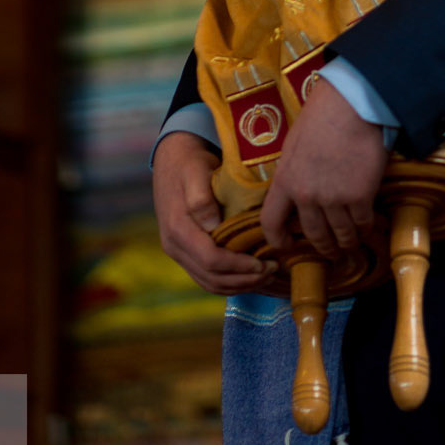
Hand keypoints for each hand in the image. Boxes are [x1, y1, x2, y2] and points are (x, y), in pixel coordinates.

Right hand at [153, 130, 273, 293]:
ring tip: (266, 276)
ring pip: (210, 283)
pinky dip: (230, 282)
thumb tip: (212, 226)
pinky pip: (207, 278)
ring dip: (239, 285)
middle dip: (245, 280)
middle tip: (272, 270)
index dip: (239, 267)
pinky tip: (250, 276)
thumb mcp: (195, 171)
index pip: (210, 260)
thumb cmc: (189, 162)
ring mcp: (178, 251)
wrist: (172, 158)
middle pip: (212, 278)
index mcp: (177, 228)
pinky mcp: (185, 252)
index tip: (264, 262)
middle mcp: (174, 245)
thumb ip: (201, 198)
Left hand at [261, 79, 388, 259]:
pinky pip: (362, 223)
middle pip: (313, 235)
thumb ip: (294, 172)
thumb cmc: (322, 116)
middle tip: (331, 250)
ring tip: (352, 242)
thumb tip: (297, 191)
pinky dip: (365, 228)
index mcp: (285, 180)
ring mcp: (334, 198)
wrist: (351, 105)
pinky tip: (367, 226)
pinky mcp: (360, 197)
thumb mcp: (294, 145)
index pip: (271, 222)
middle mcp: (306, 195)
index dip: (278, 241)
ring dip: (347, 242)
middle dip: (324, 247)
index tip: (287, 247)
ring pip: (341, 234)